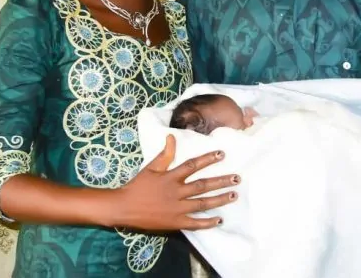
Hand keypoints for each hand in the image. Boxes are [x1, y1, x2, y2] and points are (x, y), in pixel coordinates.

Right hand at [114, 135, 239, 230]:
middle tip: (237, 178)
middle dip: (220, 181)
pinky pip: (194, 223)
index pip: (192, 166)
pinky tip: (219, 220)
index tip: (222, 154)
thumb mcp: (151, 167)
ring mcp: (176, 209)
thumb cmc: (138, 185)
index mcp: (170, 177)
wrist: (123, 207)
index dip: (208, 159)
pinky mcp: (175, 222)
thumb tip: (172, 136)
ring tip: (233, 195)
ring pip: (202, 203)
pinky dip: (207, 223)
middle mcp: (176, 192)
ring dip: (219, 199)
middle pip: (202, 186)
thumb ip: (164, 154)